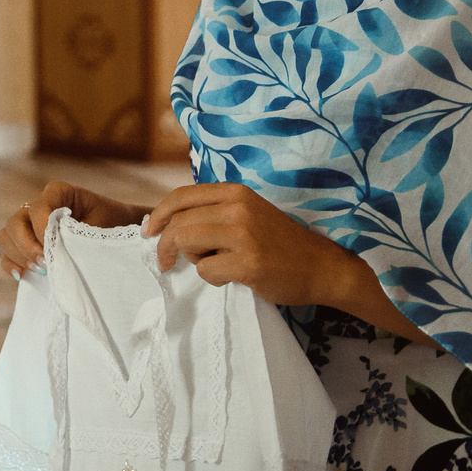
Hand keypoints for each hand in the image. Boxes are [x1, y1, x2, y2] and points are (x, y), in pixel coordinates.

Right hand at [0, 182, 146, 275]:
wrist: (120, 238)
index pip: (38, 207)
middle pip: (15, 222)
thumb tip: (56, 252)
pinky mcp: (26, 244)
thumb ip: (77, 236)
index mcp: (58, 193)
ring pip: (6, 235)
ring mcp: (29, 224)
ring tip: (41, 271)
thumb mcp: (100, 228)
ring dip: (19, 255)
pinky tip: (23, 276)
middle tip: (45, 263)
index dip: (40, 227)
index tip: (53, 249)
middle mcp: (38, 206)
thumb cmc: (113, 228)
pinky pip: (6, 251)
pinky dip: (10, 263)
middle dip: (26, 246)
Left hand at [142, 183, 353, 307]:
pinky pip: (206, 271)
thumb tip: (165, 224)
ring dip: (191, 260)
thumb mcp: (247, 213)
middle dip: (165, 245)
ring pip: (186, 243)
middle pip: (179, 223)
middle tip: (165, 262)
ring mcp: (243, 234)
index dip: (159, 215)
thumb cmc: (279, 243)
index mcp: (235, 192)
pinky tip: (232, 276)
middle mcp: (238, 207)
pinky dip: (212, 278)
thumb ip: (213, 212)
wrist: (322, 267)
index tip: (150, 232)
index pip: (181, 196)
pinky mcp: (249, 262)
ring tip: (213, 264)